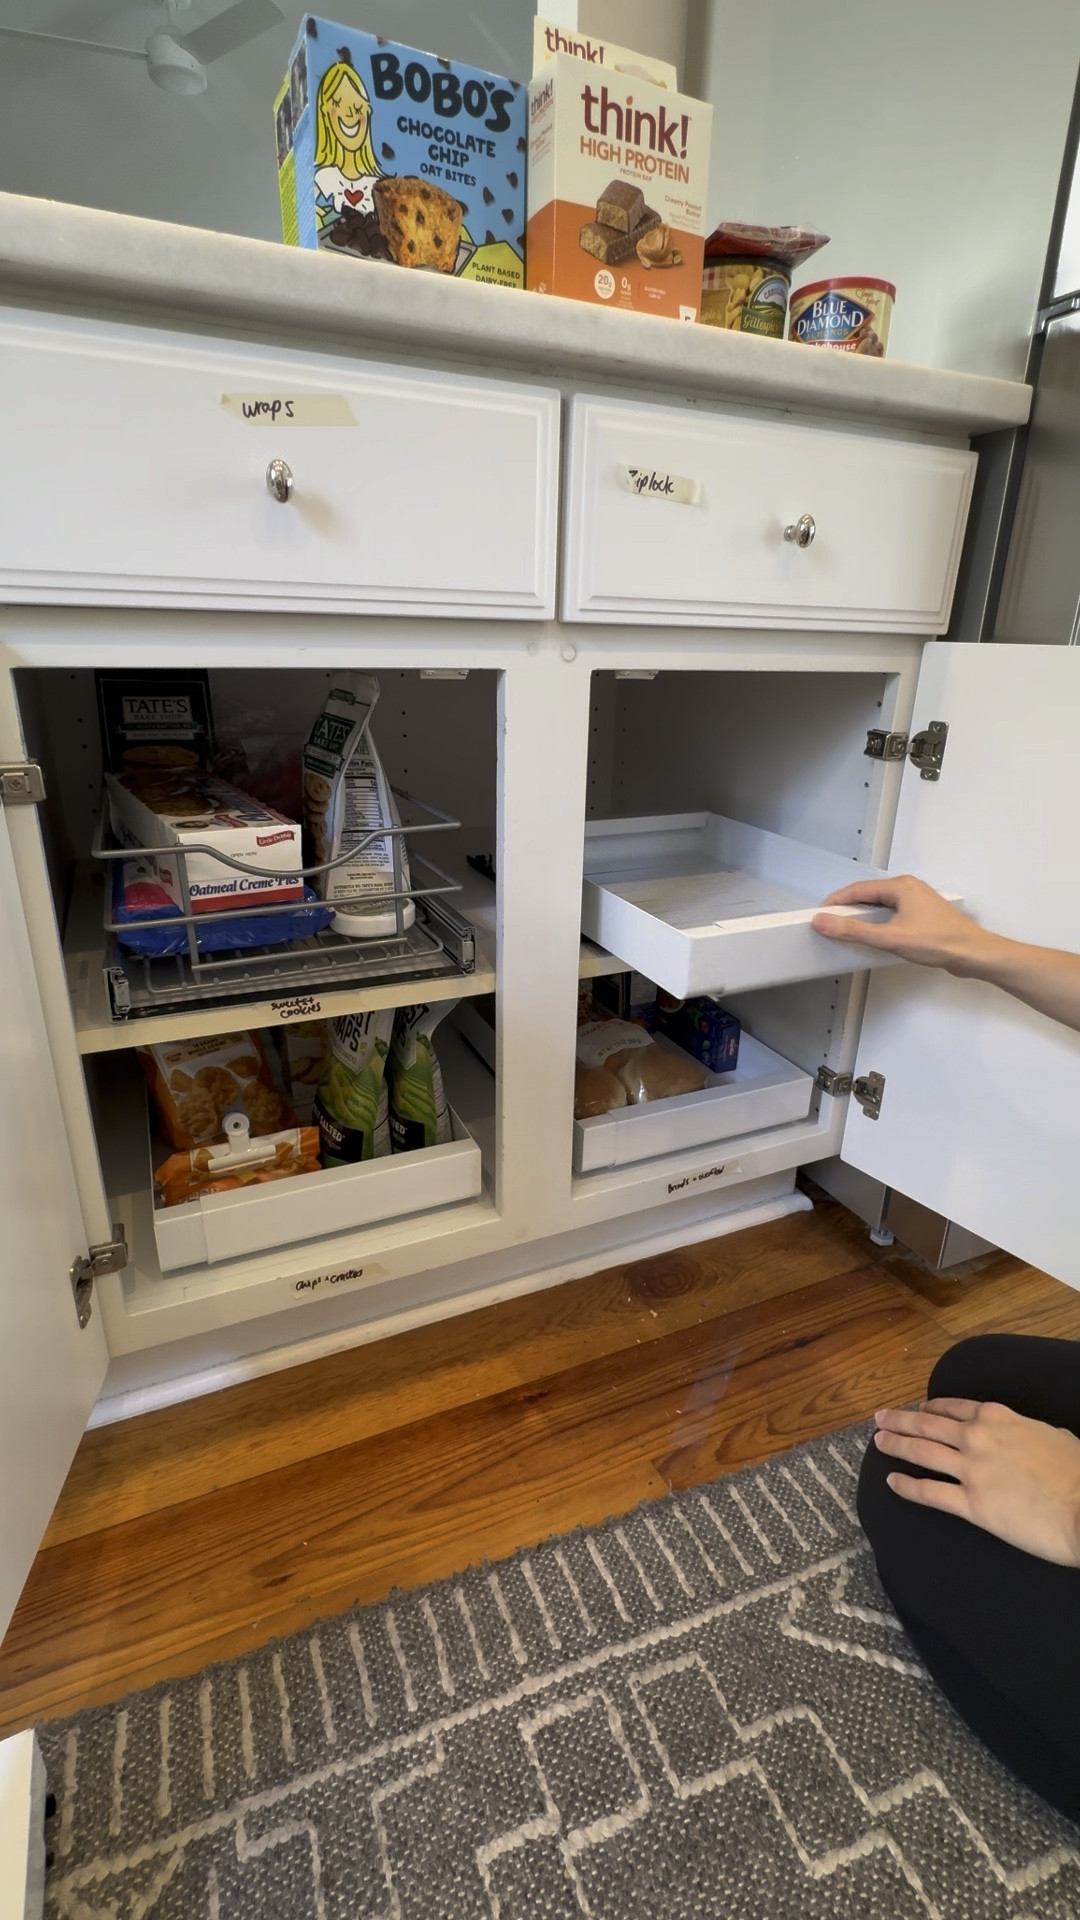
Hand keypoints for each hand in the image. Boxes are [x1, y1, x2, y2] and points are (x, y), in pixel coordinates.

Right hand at [813, 875, 992, 971]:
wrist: (973, 954)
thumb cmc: (937, 943)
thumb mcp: (889, 938)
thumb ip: (853, 931)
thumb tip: (823, 921)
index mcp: (900, 886)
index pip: (858, 889)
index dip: (836, 902)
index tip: (820, 915)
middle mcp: (909, 887)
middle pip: (869, 894)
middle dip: (848, 909)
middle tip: (832, 925)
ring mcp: (918, 900)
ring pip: (882, 904)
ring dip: (864, 916)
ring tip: (849, 932)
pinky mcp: (923, 914)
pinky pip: (893, 912)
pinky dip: (879, 922)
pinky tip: (875, 936)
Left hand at [873, 1400, 1079, 1566]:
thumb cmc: (1077, 1472)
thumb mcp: (1052, 1436)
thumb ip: (1027, 1432)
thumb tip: (1025, 1437)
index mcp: (998, 1418)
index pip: (954, 1407)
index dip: (931, 1407)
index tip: (919, 1407)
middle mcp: (977, 1437)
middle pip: (928, 1424)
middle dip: (900, 1419)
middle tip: (880, 1417)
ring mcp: (970, 1470)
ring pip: (921, 1451)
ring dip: (896, 1444)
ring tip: (878, 1441)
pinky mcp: (971, 1504)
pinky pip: (929, 1492)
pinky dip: (907, 1486)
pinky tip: (892, 1482)